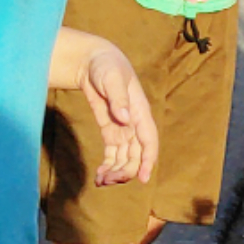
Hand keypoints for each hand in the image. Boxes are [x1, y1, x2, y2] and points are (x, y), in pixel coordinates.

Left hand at [52, 31, 160, 187]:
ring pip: (125, 158)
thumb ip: (118, 98)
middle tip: (109, 181)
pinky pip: (113, 154)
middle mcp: (135, 124)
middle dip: (126, 171)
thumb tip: (125, 119)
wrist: (93, 62)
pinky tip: (99, 176)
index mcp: (140, 112)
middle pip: (136, 155)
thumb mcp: (111, 78)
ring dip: (116, 172)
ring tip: (101, 181)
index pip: (149, 141)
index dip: (148, 160)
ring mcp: (123, 129)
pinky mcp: (111, 131)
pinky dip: (108, 166)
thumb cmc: (106, 66)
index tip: (142, 178)